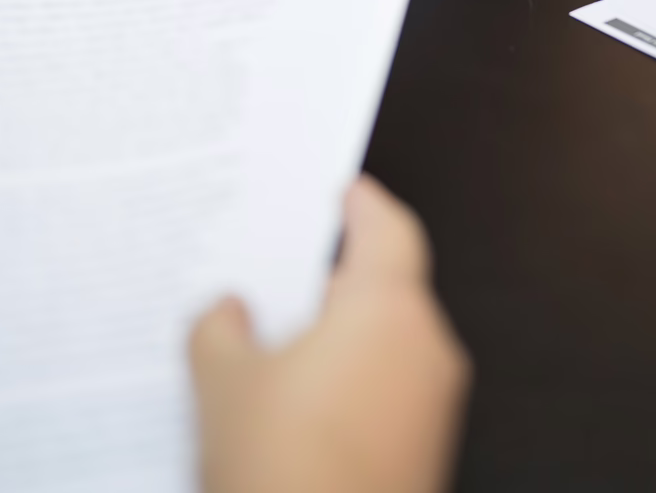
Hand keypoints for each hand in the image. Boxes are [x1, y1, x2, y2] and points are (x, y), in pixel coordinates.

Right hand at [191, 177, 469, 492]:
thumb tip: (227, 311)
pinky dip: (353, 390)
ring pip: (390, 348)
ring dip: (343, 342)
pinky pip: (392, 398)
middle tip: (284, 273)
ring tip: (274, 352)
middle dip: (338, 282)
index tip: (345, 190)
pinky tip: (298, 412)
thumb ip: (220, 329)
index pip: (388, 228)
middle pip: (389, 288)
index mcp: (387, 308)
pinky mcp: (428, 453)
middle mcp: (426, 347)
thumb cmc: (283, 470)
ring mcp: (435, 405)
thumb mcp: (222, 387)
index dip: (364, 205)